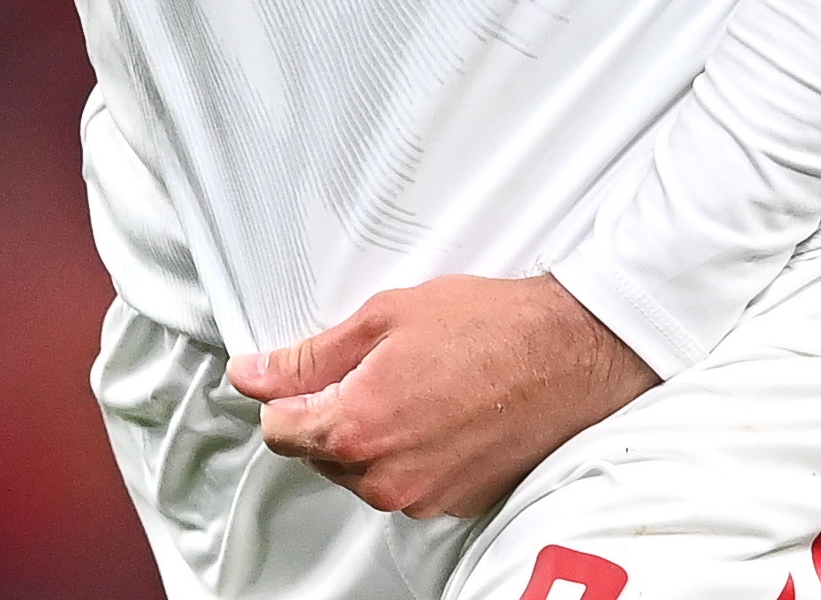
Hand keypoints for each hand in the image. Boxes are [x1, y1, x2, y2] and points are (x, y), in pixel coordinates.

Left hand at [226, 273, 657, 517]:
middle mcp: (384, 476)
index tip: (298, 372)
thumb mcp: (384, 317)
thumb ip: (310, 355)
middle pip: (319, 452)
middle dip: (331, 409)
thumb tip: (255, 373)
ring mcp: (420, 496)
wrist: (565, 354)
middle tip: (374, 361)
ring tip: (414, 378)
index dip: (283, 394)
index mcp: (358, 427)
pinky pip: (404, 480)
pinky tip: (438, 405)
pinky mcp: (452, 503)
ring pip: (362, 470)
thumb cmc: (488, 328)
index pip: (279, 431)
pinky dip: (409, 448)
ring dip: (371, 431)